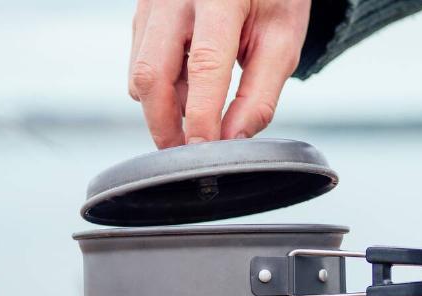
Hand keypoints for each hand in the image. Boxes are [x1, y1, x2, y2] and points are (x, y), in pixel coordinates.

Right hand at [129, 0, 310, 148]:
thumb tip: (232, 139)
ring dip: (163, 108)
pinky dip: (161, 89)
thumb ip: (259, 94)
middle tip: (186, 155)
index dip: (200, 117)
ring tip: (196, 116)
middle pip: (152, 73)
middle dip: (164, 125)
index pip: (205, 65)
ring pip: (140, 72)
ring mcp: (152, 2)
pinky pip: (140, 61)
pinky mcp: (143, 13)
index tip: (205, 153)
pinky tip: (186, 90)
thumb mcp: (282, 40)